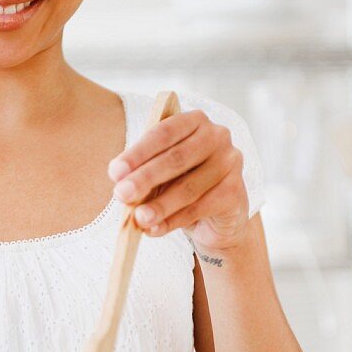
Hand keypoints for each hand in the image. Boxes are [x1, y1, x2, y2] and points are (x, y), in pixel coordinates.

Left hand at [107, 108, 248, 253]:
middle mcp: (217, 136)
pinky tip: (155, 229)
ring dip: (159, 205)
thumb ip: (145, 174)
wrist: (217, 215)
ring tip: (138, 218)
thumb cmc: (182, 183)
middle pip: (176, 158)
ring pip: (188, 187)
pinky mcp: (235, 192)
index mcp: (194, 121)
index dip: (138, 153)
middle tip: (121, 195)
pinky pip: (199, 208)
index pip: (163, 132)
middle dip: (145, 178)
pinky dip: (173, 221)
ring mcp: (230, 163)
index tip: (115, 172)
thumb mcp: (161, 174)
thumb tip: (122, 187)